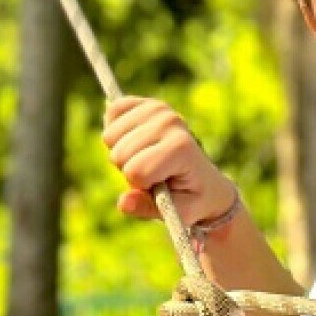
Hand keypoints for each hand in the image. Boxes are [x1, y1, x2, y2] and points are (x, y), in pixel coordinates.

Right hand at [102, 97, 237, 229]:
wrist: (205, 180)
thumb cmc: (191, 198)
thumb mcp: (177, 214)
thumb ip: (147, 209)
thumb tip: (123, 202)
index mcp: (182, 149)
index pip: (136, 170)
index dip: (141, 185)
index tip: (160, 185)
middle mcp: (171, 122)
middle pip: (119, 154)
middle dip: (129, 169)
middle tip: (153, 172)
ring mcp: (159, 108)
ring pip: (110, 136)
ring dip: (122, 152)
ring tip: (145, 157)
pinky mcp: (146, 102)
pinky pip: (112, 111)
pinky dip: (116, 130)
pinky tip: (134, 139)